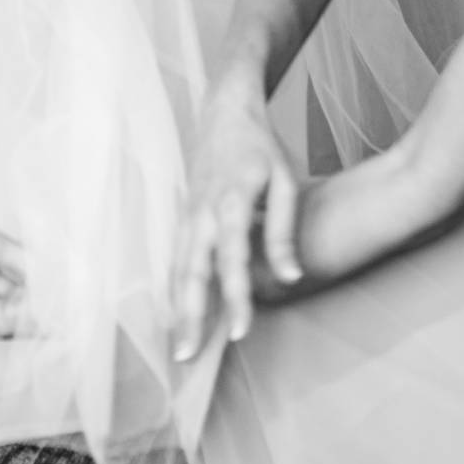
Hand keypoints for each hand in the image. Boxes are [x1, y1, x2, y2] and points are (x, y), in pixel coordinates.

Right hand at [170, 80, 301, 359]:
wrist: (226, 108)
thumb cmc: (260, 145)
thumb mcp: (284, 181)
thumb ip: (283, 232)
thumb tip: (290, 278)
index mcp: (231, 202)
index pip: (232, 260)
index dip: (236, 298)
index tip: (240, 333)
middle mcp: (202, 211)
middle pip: (193, 271)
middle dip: (190, 315)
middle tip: (188, 356)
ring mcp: (188, 212)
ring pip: (178, 267)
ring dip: (177, 307)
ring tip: (179, 346)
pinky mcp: (183, 213)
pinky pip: (175, 256)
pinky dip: (173, 286)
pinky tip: (175, 312)